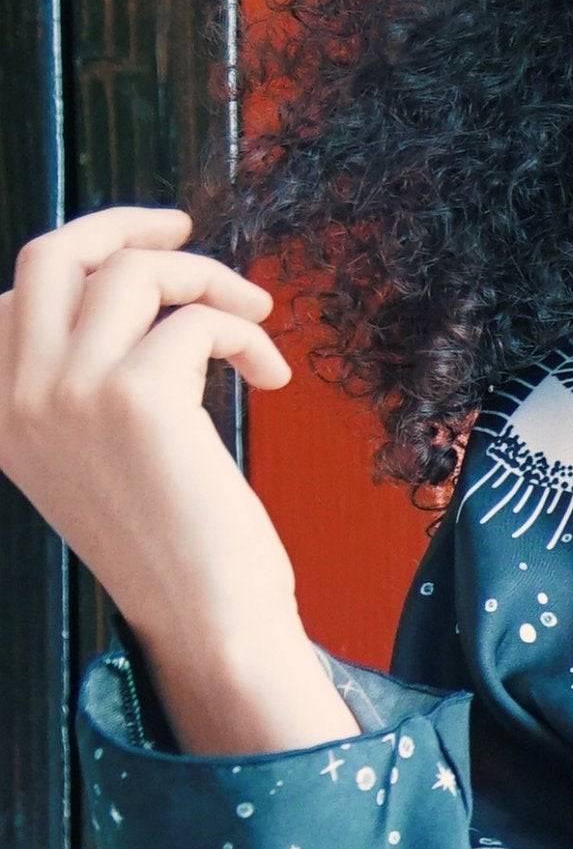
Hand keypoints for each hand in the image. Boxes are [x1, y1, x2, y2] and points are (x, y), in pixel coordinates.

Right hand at [0, 208, 355, 749]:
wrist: (208, 621)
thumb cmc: (173, 547)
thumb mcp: (96, 457)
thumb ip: (83, 383)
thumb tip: (123, 290)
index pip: (10, 297)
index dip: (84, 261)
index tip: (145, 254)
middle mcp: (16, 398)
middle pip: (49, 256)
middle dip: (123, 226)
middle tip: (187, 231)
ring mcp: (68, 394)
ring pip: (133, 274)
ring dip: (207, 281)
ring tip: (255, 320)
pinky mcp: (137, 397)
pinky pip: (197, 319)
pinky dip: (245, 332)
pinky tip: (270, 374)